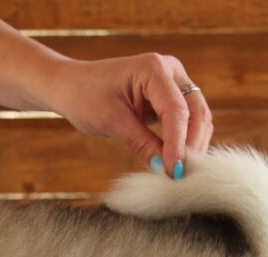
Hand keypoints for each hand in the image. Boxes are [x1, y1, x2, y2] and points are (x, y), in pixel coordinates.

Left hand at [44, 54, 213, 178]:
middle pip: (196, 112)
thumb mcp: (112, 122)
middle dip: (191, 145)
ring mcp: (173, 83)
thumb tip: (165, 169)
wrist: (71, 86)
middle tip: (183, 176)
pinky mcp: (170, 98)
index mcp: (153, 68)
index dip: (178, 143)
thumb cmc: (85, 96)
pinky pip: (186, 121)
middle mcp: (170, 71)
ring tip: (180, 173)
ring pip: (197, 118)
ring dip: (192, 145)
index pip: (176, 110)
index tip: (174, 171)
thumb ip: (142, 144)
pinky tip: (176, 162)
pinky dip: (184, 142)